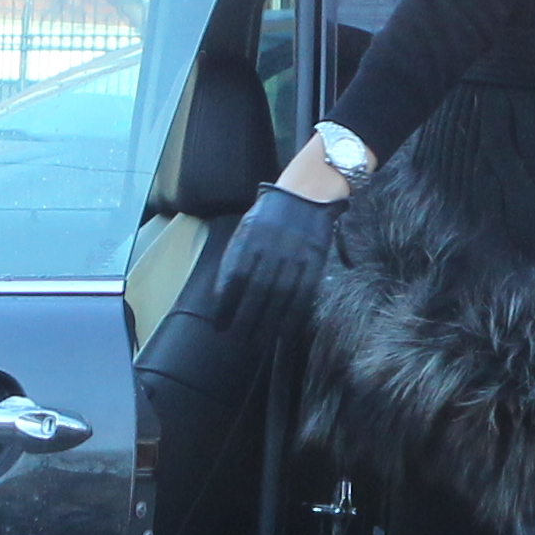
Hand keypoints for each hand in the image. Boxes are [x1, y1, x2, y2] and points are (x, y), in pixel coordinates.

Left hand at [210, 174, 343, 330]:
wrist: (307, 193)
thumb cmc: (271, 213)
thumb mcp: (247, 227)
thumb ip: (235, 257)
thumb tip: (221, 293)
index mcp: (251, 239)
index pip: (234, 278)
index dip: (227, 304)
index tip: (220, 325)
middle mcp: (271, 249)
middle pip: (256, 291)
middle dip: (245, 319)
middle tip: (238, 340)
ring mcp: (294, 255)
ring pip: (279, 296)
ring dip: (267, 323)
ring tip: (258, 342)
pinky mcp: (314, 261)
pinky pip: (302, 293)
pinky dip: (292, 315)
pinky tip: (284, 331)